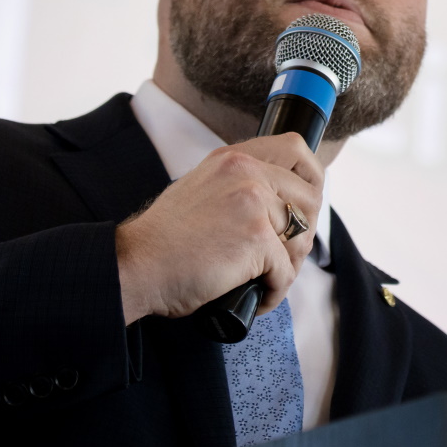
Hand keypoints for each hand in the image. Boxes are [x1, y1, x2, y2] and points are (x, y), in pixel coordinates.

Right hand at [114, 133, 322, 323]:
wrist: (136, 265)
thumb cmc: (164, 241)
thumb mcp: (202, 189)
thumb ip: (237, 186)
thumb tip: (279, 206)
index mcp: (233, 158)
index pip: (295, 149)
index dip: (311, 178)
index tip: (307, 205)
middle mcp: (246, 171)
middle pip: (310, 196)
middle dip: (305, 232)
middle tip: (284, 258)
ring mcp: (253, 201)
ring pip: (303, 235)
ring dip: (290, 265)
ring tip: (265, 280)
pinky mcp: (256, 237)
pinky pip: (286, 271)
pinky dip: (273, 292)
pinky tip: (255, 297)